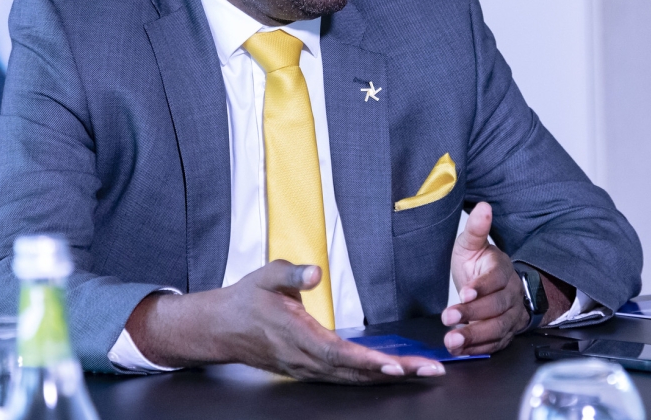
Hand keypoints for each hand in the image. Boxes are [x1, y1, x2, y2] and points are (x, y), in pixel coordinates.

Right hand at [125, 260, 444, 382]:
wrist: (220, 327)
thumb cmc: (247, 299)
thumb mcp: (266, 276)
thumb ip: (291, 273)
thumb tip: (315, 273)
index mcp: (297, 335)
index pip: (338, 353)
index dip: (369, 362)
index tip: (396, 364)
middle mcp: (305, 358)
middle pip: (355, 371)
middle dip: (395, 373)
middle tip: (431, 370)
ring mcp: (307, 368)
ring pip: (353, 378)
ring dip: (389, 377)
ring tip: (423, 372)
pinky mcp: (309, 369)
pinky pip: (345, 377)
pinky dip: (372, 376)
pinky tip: (394, 372)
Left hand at [442, 202, 530, 354]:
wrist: (490, 286)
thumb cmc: (478, 264)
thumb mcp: (471, 245)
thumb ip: (476, 229)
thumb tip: (484, 207)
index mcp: (502, 270)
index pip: (497, 278)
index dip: (482, 287)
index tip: (465, 292)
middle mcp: (511, 294)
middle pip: (498, 306)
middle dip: (473, 314)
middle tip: (449, 318)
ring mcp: (510, 315)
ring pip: (498, 328)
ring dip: (475, 336)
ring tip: (453, 340)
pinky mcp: (505, 333)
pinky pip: (496, 344)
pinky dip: (479, 349)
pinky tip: (460, 349)